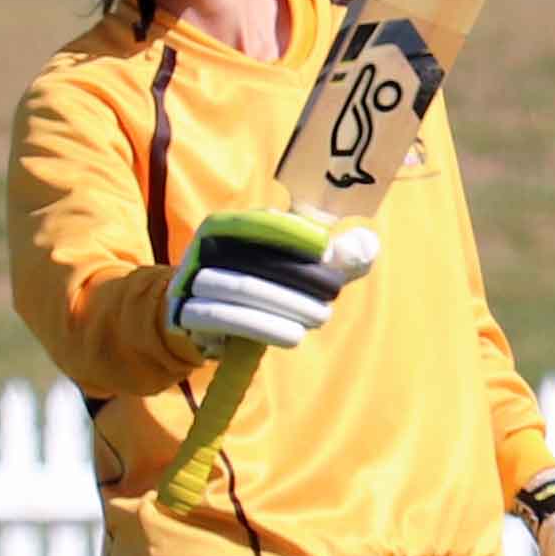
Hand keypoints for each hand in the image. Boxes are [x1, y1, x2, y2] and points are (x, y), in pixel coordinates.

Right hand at [165, 209, 378, 355]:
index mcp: (228, 225)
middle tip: (331, 298)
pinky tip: (293, 335)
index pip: (263, 221)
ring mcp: (192, 280)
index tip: (327, 252)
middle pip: (256, 261)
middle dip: (300, 280)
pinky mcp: (187, 314)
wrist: (200, 321)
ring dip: (285, 306)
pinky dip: (263, 326)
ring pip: (242, 290)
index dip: (295, 233)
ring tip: (318, 318)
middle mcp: (205, 247)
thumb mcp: (297, 267)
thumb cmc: (259, 286)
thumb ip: (335, 257)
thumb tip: (367, 245)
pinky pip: (224, 318)